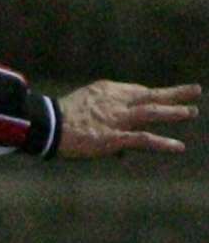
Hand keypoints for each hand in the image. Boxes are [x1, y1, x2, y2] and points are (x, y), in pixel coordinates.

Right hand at [57, 81, 200, 158]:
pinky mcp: (115, 137)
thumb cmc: (59, 120)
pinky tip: (177, 147)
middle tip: (195, 90)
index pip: (136, 91)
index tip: (164, 95)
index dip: (153, 94)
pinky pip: (143, 140)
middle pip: (150, 95)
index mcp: (107, 91)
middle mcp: (116, 101)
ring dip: (173, 112)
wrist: (48, 125)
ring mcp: (117, 119)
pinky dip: (162, 143)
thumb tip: (121, 151)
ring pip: (152, 112)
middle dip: (174, 94)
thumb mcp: (82, 111)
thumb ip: (103, 124)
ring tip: (192, 112)